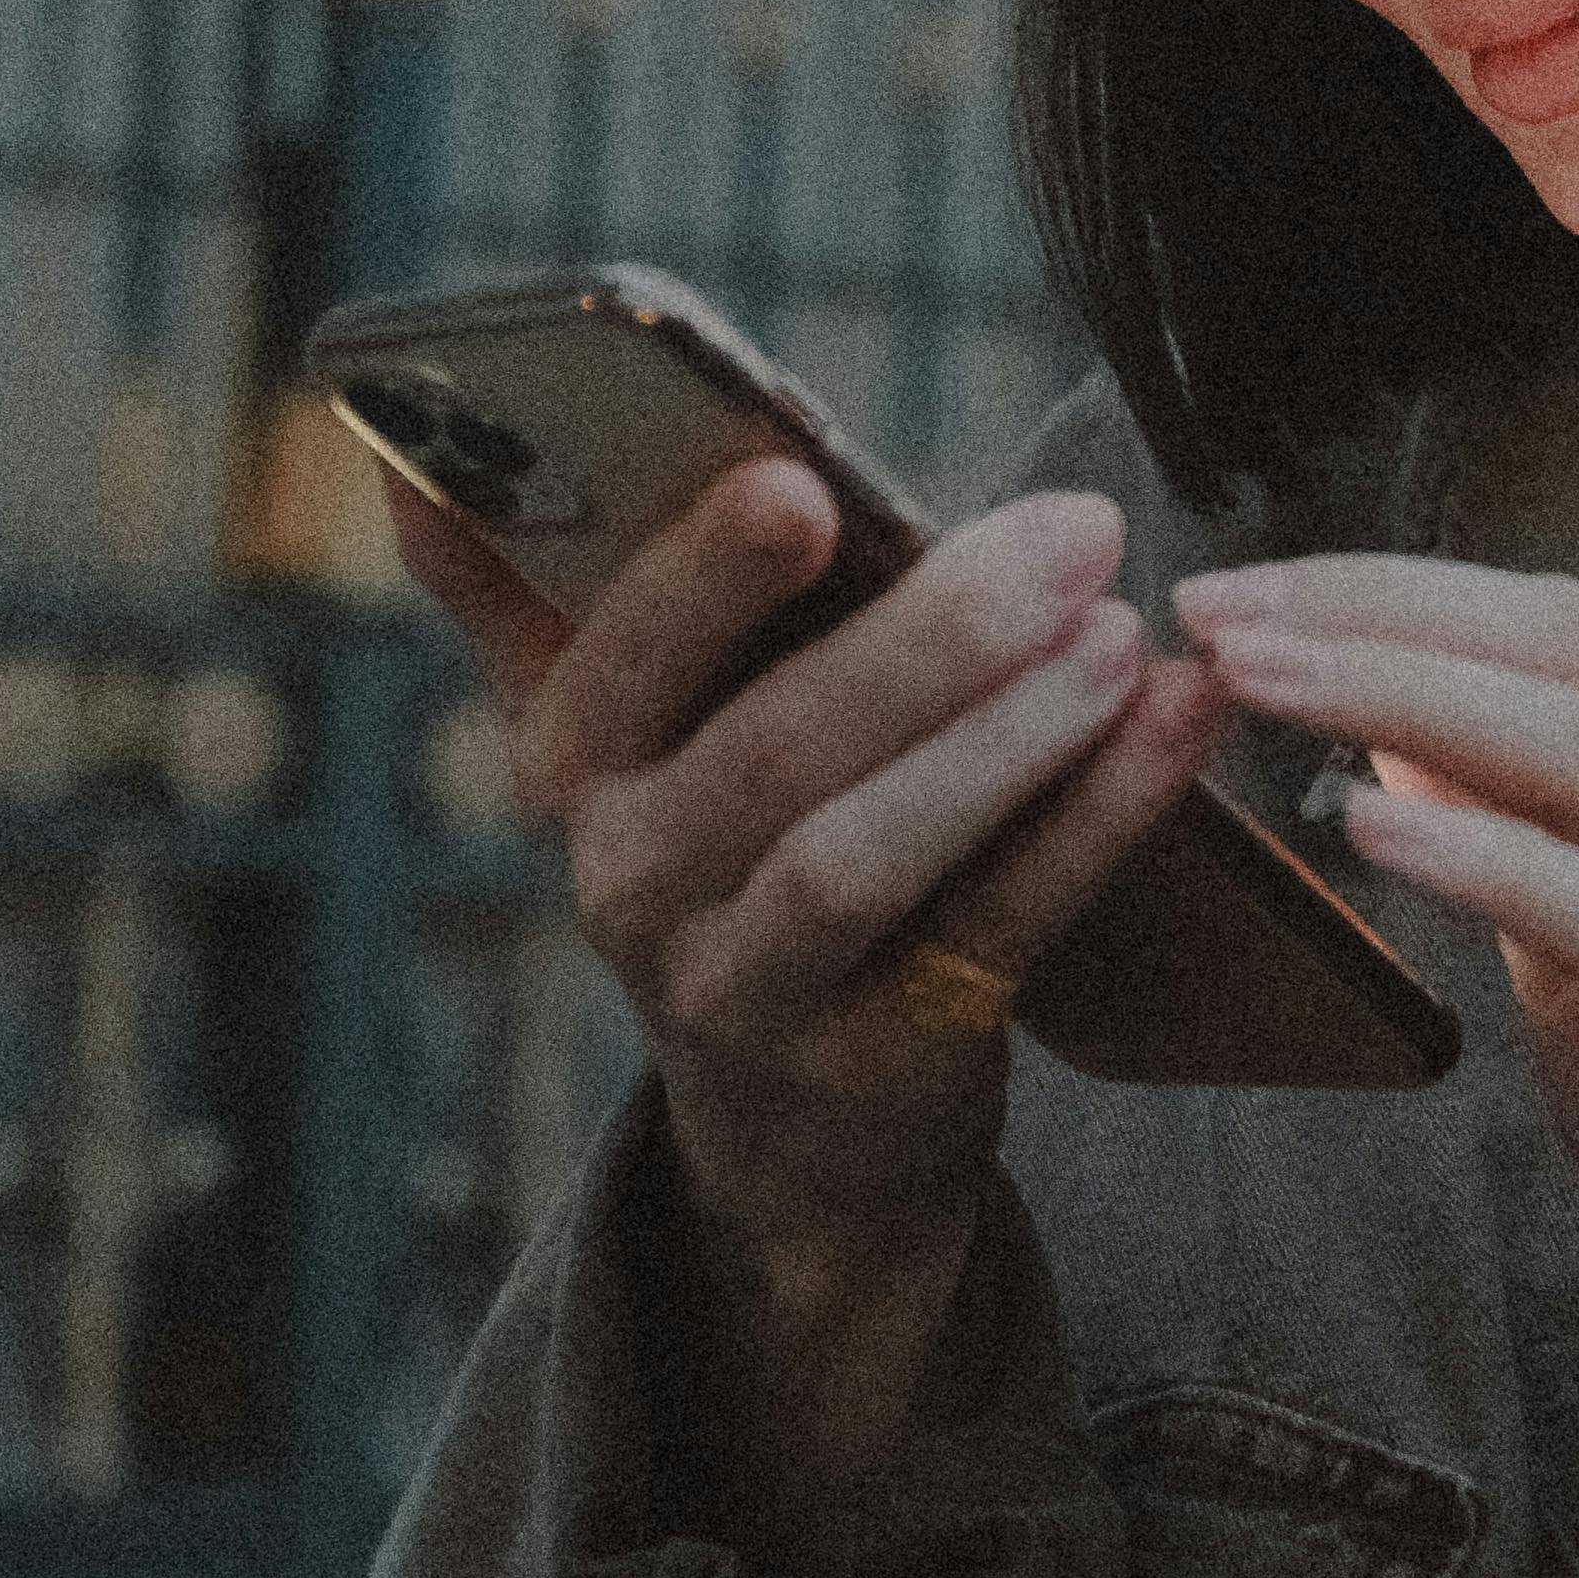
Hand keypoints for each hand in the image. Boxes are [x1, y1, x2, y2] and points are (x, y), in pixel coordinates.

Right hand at [388, 457, 1228, 1484]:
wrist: (795, 1119)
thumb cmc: (728, 845)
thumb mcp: (620, 733)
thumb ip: (527, 592)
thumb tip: (401, 458)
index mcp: (568, 765)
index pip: (612, 658)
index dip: (697, 576)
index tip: (800, 480)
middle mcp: (631, 884)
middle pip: (771, 754)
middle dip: (929, 636)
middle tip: (1075, 529)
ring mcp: (747, 990)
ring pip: (867, 854)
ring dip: (1011, 737)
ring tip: (1122, 634)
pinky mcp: (879, 1062)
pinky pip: (996, 928)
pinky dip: (1100, 818)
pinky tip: (1177, 720)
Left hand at [1168, 555, 1578, 1560]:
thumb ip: (1529, 850)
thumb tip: (1396, 729)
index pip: (1574, 631)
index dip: (1402, 592)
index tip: (1247, 592)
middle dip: (1383, 614)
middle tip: (1217, 609)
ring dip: (1408, 698)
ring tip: (1260, 681)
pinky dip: (1496, 857)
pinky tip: (1369, 828)